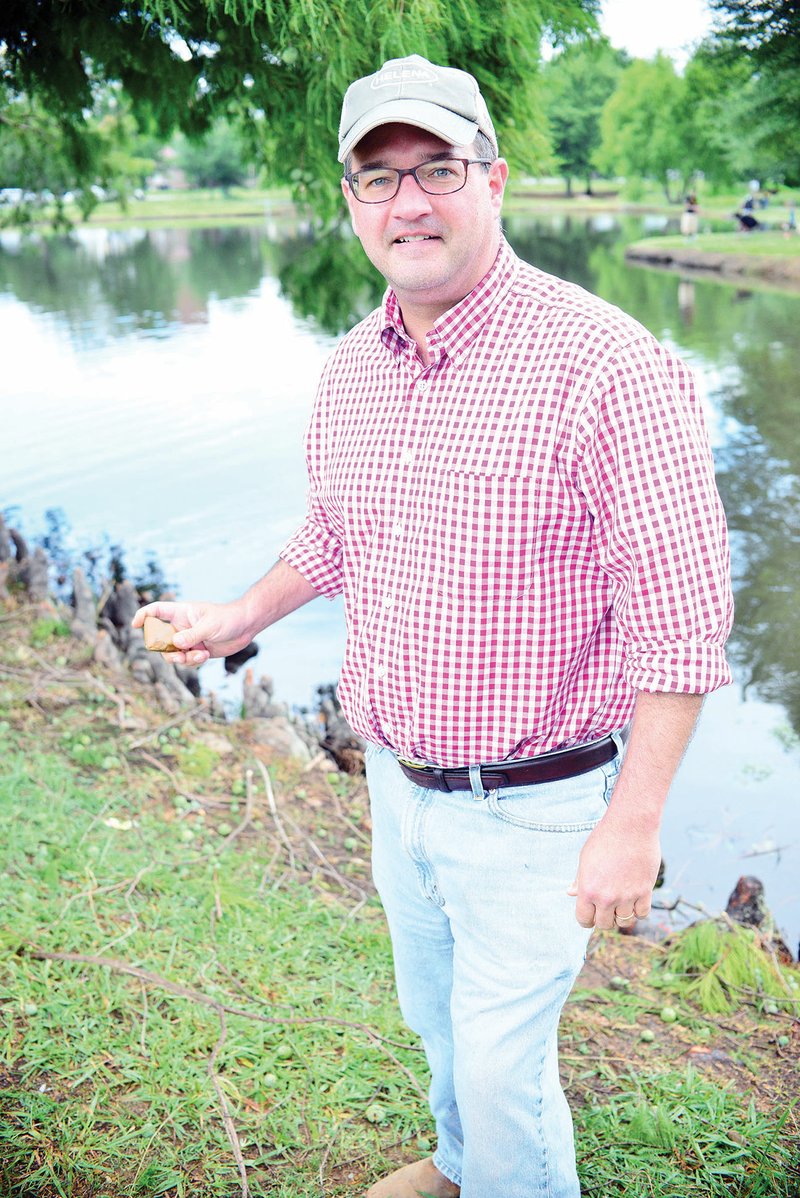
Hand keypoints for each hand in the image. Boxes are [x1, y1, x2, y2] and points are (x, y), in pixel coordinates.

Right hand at [131, 599, 254, 666]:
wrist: (245, 627)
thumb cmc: (228, 618)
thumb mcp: (210, 626)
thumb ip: (192, 635)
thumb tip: (175, 644)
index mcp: (181, 612)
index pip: (156, 611)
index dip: (144, 616)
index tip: (136, 625)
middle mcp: (181, 626)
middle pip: (160, 640)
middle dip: (166, 650)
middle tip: (179, 655)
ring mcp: (188, 639)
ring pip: (172, 654)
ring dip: (182, 658)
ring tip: (198, 655)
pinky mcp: (195, 650)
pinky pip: (185, 661)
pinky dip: (192, 661)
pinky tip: (205, 655)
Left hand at [567, 810, 660, 929]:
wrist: (630, 826)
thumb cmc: (605, 839)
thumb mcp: (585, 858)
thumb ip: (579, 880)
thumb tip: (571, 893)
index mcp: (587, 889)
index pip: (584, 920)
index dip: (586, 920)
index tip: (590, 916)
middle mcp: (606, 897)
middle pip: (604, 924)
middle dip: (603, 919)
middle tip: (606, 908)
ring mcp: (627, 896)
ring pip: (624, 922)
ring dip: (621, 915)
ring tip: (620, 903)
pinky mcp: (645, 891)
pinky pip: (642, 913)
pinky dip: (638, 910)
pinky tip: (634, 900)